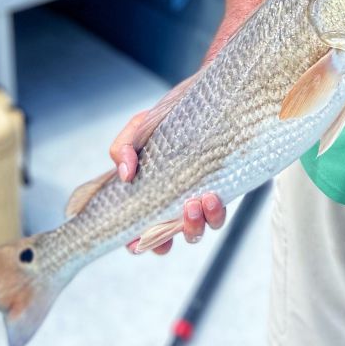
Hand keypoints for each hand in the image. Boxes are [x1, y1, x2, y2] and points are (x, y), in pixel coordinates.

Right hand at [109, 107, 226, 253]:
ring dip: (200, 222)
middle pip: (179, 235)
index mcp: (154, 197)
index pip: (145, 232)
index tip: (137, 241)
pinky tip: (212, 194)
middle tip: (183, 210)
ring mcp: (201, 197)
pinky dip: (216, 210)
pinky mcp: (222, 187)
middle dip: (181, 231)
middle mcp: (178, 203)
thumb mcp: (137, 131)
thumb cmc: (162, 122)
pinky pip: (220, 211)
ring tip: (201, 200)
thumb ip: (122, 149)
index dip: (140, 244)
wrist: (198, 100)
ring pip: (204, 227)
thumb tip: (125, 174)